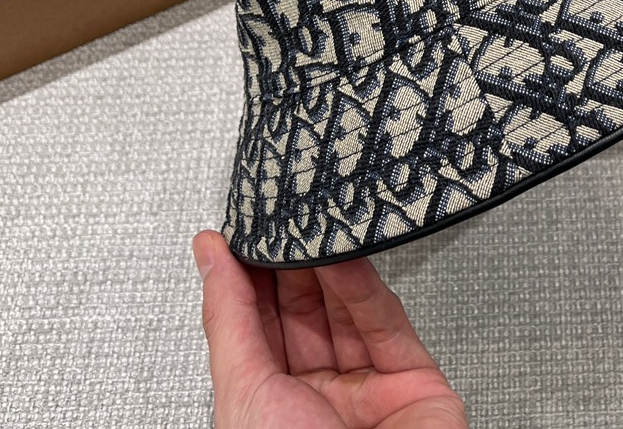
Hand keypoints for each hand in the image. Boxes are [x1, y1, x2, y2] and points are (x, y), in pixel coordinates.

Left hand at [192, 230, 468, 428]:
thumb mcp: (243, 392)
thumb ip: (229, 318)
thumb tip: (208, 254)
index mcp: (268, 407)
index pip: (257, 324)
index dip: (250, 273)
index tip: (243, 227)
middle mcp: (316, 398)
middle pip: (303, 312)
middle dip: (290, 262)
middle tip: (282, 216)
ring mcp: (366, 388)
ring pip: (346, 309)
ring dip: (328, 264)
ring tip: (311, 223)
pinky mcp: (414, 379)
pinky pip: (386, 321)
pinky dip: (366, 283)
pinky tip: (346, 251)